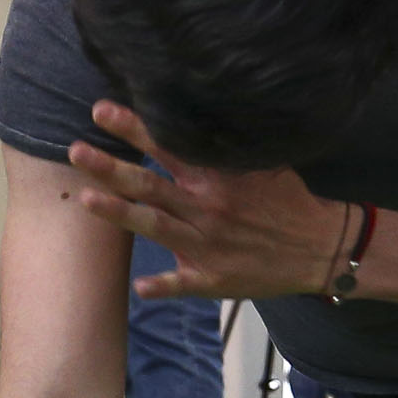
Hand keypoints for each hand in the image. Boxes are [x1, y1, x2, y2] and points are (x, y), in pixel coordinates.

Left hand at [66, 102, 349, 300]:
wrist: (320, 247)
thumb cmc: (288, 202)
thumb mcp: (262, 165)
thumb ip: (225, 149)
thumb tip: (194, 118)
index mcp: (215, 178)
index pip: (166, 147)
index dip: (133, 129)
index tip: (101, 110)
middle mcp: (206, 208)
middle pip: (150, 185)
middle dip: (111, 167)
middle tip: (76, 150)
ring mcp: (207, 246)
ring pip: (155, 227)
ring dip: (120, 214)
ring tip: (87, 199)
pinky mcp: (215, 279)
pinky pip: (183, 283)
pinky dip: (162, 285)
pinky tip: (141, 286)